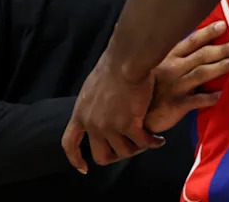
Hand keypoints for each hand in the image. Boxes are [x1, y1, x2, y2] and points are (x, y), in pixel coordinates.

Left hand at [61, 53, 164, 173]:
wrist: (126, 61)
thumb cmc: (113, 65)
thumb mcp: (92, 87)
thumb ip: (93, 104)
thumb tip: (98, 109)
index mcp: (80, 113)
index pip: (69, 144)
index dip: (75, 158)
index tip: (83, 168)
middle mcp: (92, 124)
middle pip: (100, 156)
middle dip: (116, 156)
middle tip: (129, 149)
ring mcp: (110, 127)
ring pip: (124, 152)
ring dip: (137, 148)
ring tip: (147, 140)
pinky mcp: (129, 125)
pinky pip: (142, 143)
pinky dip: (152, 143)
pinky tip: (159, 140)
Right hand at [145, 20, 228, 131]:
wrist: (135, 114)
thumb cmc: (149, 88)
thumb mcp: (157, 67)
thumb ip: (174, 56)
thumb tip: (196, 43)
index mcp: (168, 57)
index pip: (191, 41)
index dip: (207, 33)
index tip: (223, 25)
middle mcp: (173, 69)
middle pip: (200, 55)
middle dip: (220, 49)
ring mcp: (175, 86)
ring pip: (201, 73)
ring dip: (219, 67)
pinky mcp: (177, 104)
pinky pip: (197, 100)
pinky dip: (209, 97)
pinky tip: (221, 94)